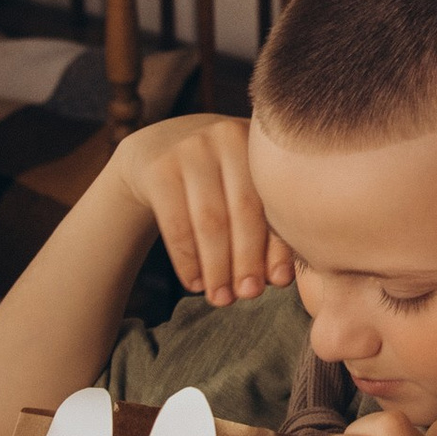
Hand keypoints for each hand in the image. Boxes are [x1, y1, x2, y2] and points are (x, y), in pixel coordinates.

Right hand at [110, 112, 291, 305]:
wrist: (157, 149)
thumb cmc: (217, 178)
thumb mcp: (243, 184)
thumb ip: (265, 221)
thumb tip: (279, 280)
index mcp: (260, 142)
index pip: (273, 201)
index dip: (278, 244)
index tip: (278, 282)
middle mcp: (226, 137)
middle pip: (243, 210)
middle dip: (247, 260)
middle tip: (248, 296)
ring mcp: (189, 149)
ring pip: (209, 221)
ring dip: (217, 267)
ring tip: (221, 299)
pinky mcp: (158, 168)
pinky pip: (176, 224)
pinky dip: (187, 260)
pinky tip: (194, 284)